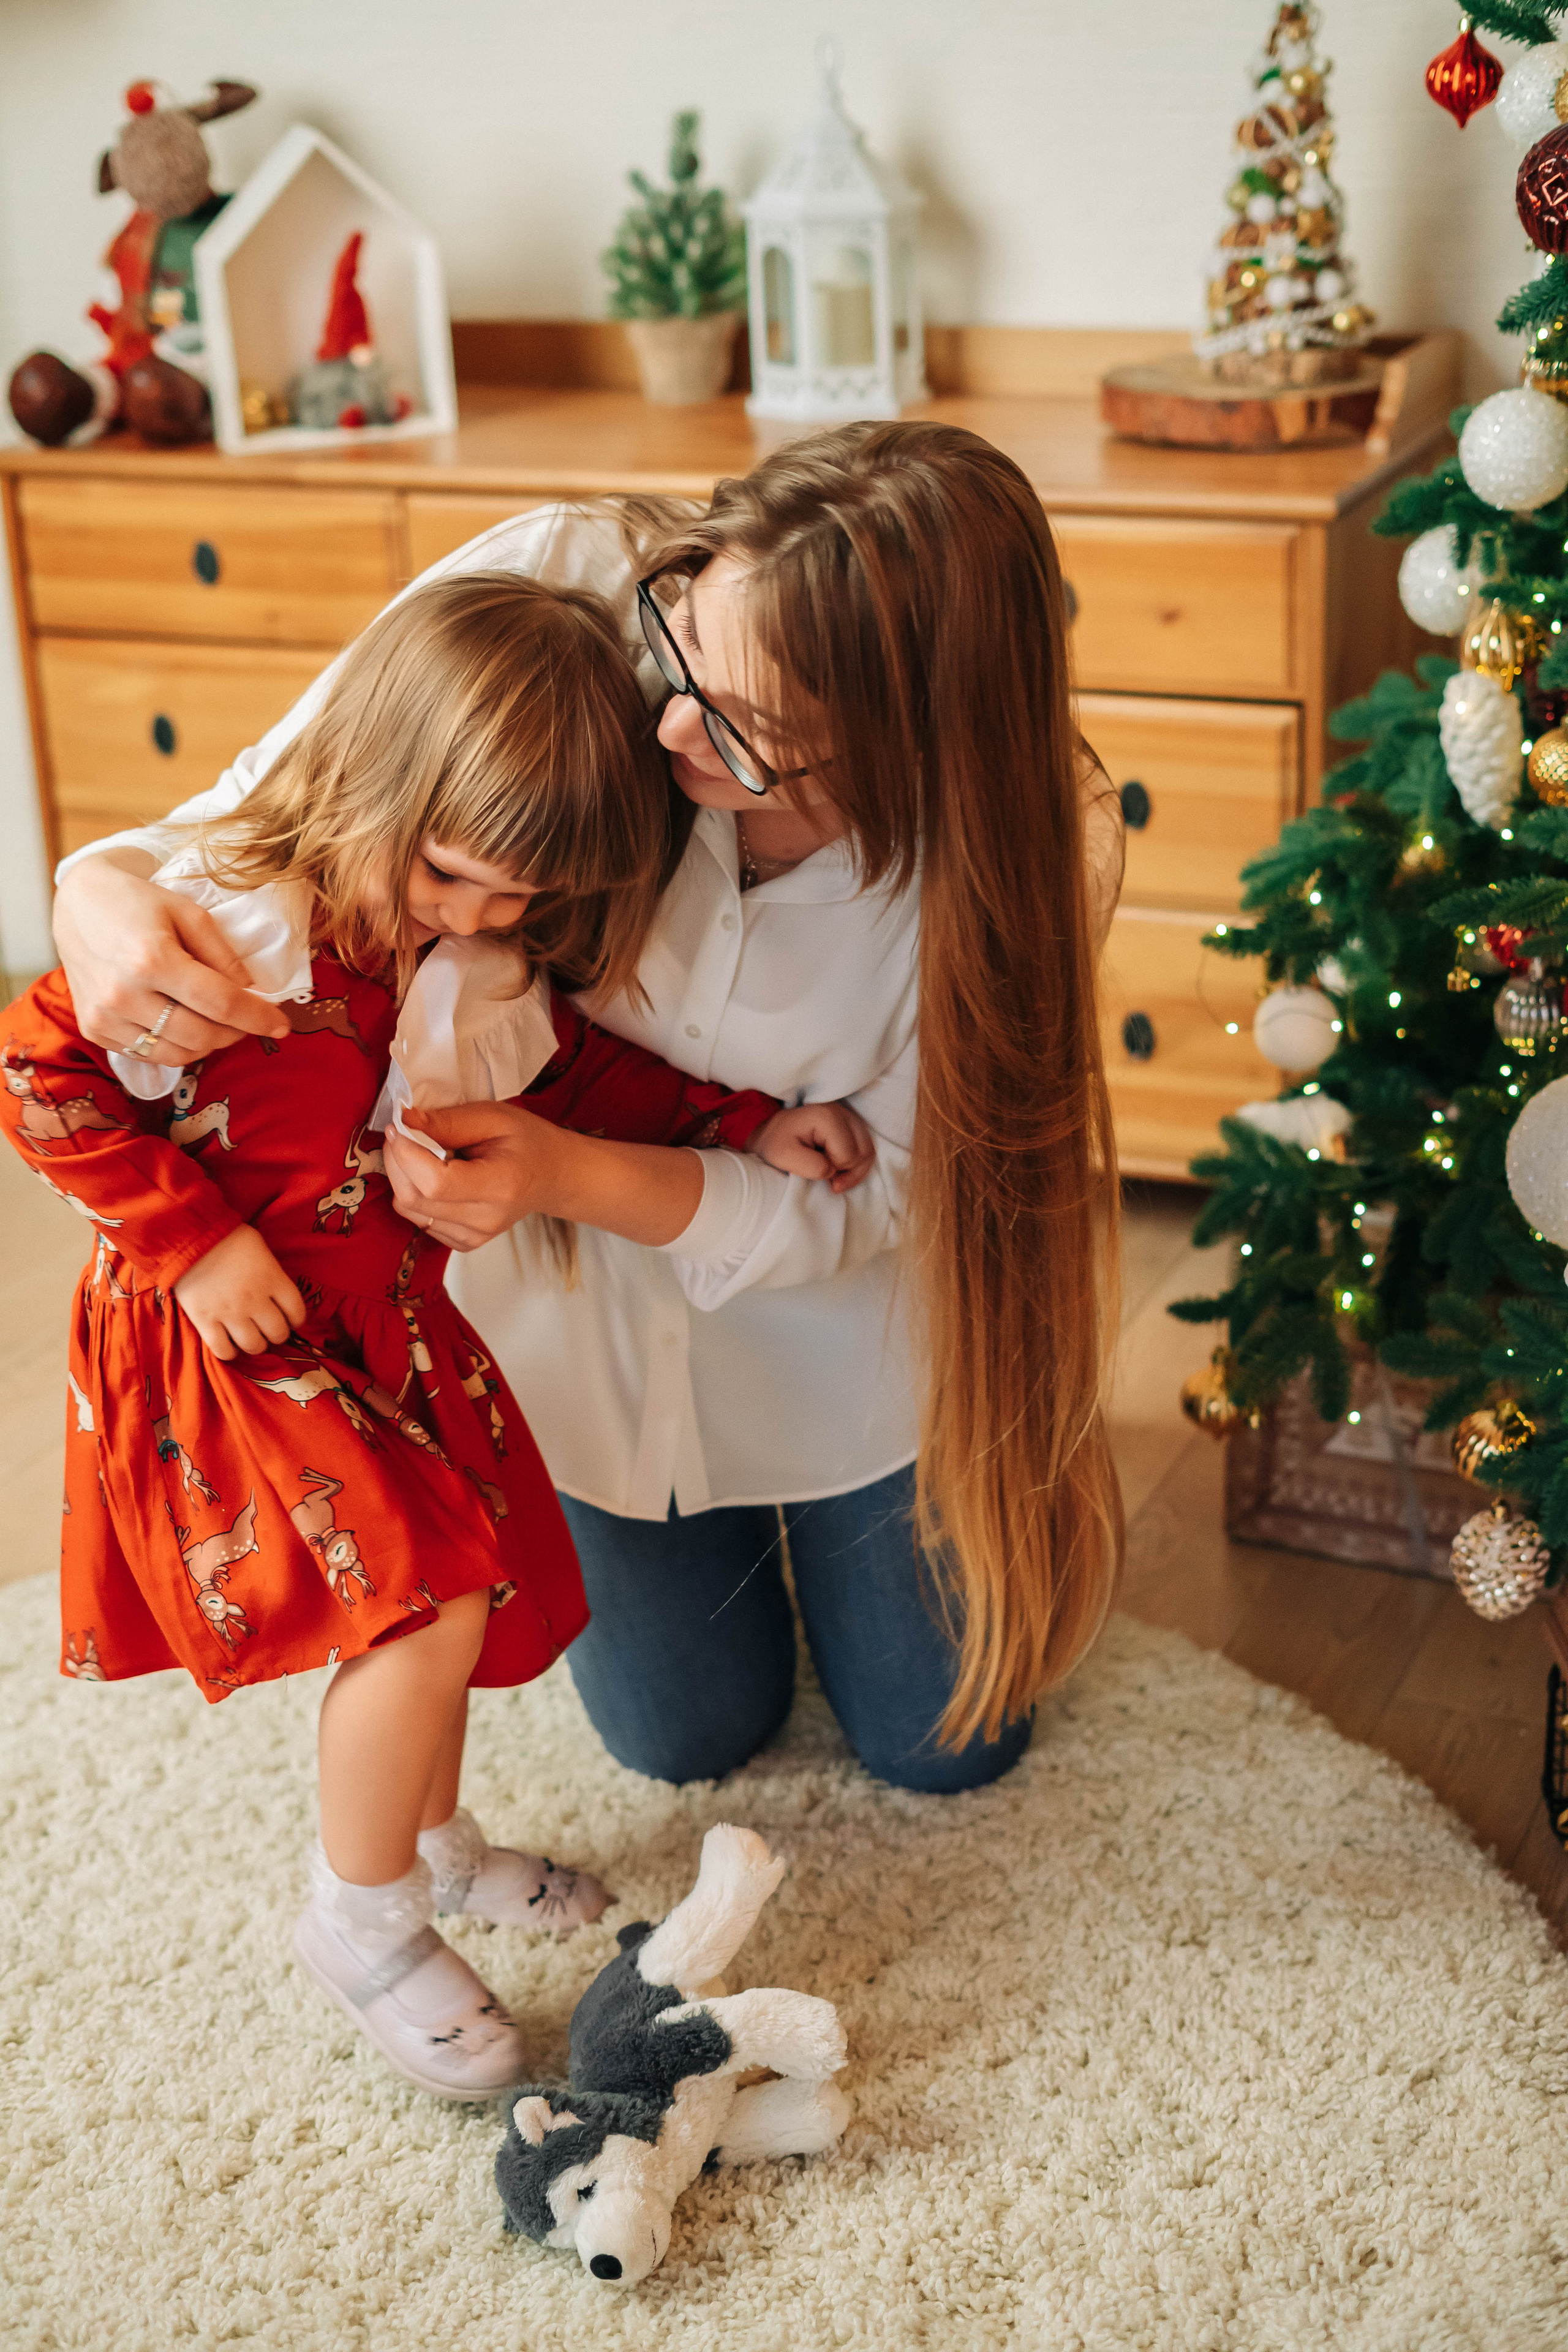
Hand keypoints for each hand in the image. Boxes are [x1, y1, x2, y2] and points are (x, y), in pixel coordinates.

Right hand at [54, 855, 289, 1065]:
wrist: (78, 905)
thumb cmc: (139, 903)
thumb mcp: (189, 913)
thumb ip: (223, 956)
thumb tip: (253, 993)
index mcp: (152, 959)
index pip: (220, 1003)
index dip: (258, 1018)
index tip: (282, 1024)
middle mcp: (124, 994)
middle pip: (202, 1036)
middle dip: (235, 1032)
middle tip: (246, 1019)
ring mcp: (105, 1017)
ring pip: (178, 1054)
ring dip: (208, 1043)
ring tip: (217, 1022)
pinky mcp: (93, 1029)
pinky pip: (150, 1055)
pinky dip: (176, 1046)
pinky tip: (182, 1023)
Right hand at [174, 1226, 306, 1359]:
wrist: (188, 1236)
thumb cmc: (226, 1237)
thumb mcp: (260, 1248)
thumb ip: (271, 1272)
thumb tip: (277, 1292)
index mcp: (273, 1278)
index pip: (297, 1311)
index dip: (296, 1320)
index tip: (291, 1320)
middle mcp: (256, 1299)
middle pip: (278, 1333)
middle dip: (277, 1334)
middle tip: (268, 1329)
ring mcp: (230, 1312)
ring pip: (254, 1345)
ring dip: (256, 1345)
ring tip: (251, 1337)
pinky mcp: (205, 1321)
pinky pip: (223, 1351)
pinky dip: (230, 1352)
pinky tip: (230, 1344)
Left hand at [384, 1101, 705, 1250]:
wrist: (553, 1176)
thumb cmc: (528, 1141)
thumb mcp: (494, 1117)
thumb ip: (449, 1121)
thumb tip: (404, 1121)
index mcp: (501, 1186)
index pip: (436, 1182)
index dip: (406, 1154)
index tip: (398, 1126)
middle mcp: (486, 1220)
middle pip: (415, 1197)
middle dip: (396, 1160)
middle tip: (402, 1131)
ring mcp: (474, 1236)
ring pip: (410, 1209)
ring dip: (401, 1176)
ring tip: (419, 1152)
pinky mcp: (464, 1243)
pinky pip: (418, 1219)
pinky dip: (413, 1193)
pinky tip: (431, 1175)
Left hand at [747, 1101, 875, 1193]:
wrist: (772, 1134)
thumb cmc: (775, 1144)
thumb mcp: (783, 1156)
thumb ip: (810, 1166)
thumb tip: (833, 1172)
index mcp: (827, 1116)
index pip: (848, 1155)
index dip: (833, 1170)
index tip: (813, 1168)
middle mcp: (843, 1113)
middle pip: (864, 1153)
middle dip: (847, 1172)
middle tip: (825, 1177)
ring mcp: (850, 1117)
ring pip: (868, 1152)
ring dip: (854, 1171)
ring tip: (833, 1176)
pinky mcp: (852, 1126)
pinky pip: (866, 1150)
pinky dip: (856, 1165)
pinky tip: (839, 1169)